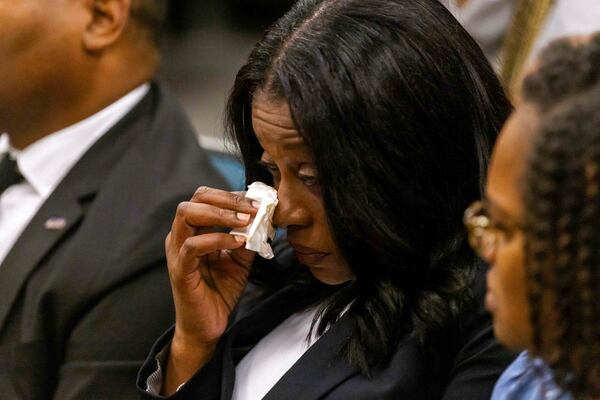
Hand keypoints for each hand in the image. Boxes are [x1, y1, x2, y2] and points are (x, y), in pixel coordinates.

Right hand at [163, 187, 257, 392]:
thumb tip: (263, 218)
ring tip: (246, 221)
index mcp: (193, 229)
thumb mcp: (240, 259)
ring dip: (221, 213)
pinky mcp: (179, 269)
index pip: (207, 197)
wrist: (208, 325)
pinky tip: (238, 242)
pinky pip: (193, 246)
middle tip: (254, 207)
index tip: (258, 201)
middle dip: (228, 199)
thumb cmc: (220, 290)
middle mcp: (181, 235)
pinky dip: (217, 239)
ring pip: (187, 214)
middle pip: (195, 199)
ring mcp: (177, 251)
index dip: (232, 195)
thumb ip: (248, 238)